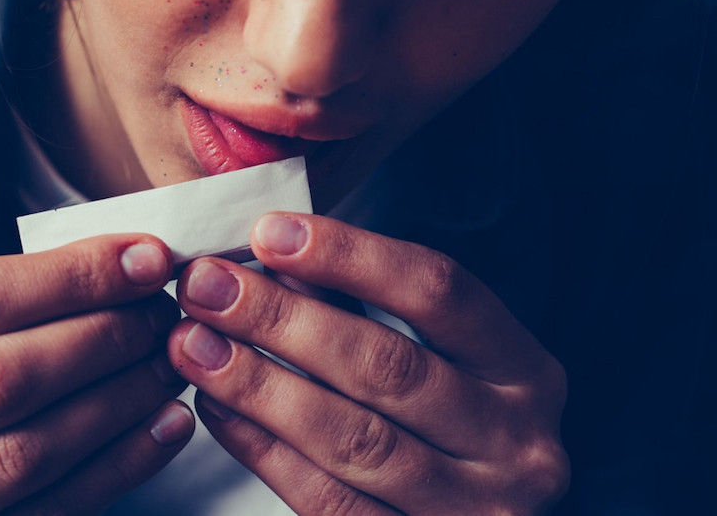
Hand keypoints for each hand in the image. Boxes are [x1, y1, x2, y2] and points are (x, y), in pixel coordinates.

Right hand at [0, 235, 193, 514]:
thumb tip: (113, 266)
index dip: (70, 275)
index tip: (144, 257)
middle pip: (1, 376)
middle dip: (102, 336)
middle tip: (162, 312)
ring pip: (30, 451)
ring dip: (119, 399)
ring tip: (169, 361)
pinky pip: (51, 513)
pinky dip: (120, 466)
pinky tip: (164, 425)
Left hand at [169, 213, 568, 514]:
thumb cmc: (447, 421)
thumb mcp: (437, 358)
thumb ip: (366, 309)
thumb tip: (270, 257)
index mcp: (527, 371)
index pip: (438, 291)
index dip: (348, 255)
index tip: (268, 232)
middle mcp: (517, 443)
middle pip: (386, 365)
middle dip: (281, 319)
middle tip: (206, 286)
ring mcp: (476, 510)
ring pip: (351, 439)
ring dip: (257, 384)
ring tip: (193, 343)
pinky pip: (326, 500)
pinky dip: (261, 449)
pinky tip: (215, 407)